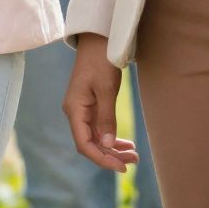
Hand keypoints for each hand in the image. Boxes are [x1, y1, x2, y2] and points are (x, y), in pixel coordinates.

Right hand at [64, 33, 135, 172]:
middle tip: (134, 161)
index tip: (120, 167)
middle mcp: (75, 113)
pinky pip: (100, 129)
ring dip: (113, 149)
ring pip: (97, 138)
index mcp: (74, 109)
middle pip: (91, 144)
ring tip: (134, 155)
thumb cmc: (101, 61)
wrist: (99, 40)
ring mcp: (83, 110)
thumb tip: (109, 145)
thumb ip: (107, 118)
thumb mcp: (107, 89)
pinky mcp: (91, 106)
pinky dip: (113, 137)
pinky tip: (126, 144)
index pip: (84, 144)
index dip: (101, 158)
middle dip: (111, 155)